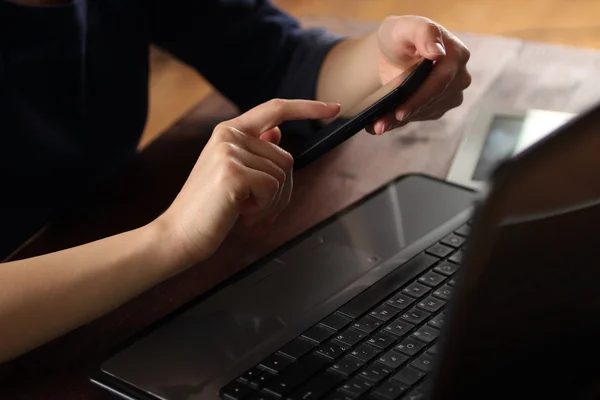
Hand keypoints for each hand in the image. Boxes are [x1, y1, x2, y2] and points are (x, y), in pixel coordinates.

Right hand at [156, 99, 339, 265]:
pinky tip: (240, 213)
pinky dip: (264, 209)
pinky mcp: (233, 173)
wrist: (178, 234)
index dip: (307, 108)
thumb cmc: (209, 208)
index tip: (334, 108)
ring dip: (271, 202)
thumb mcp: (233, 173)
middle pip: (286, 157)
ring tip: (243, 210)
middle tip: (255, 208)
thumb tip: (277, 133)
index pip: (275, 109)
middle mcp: (228, 135)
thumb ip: (255, 150)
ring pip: (282, 175)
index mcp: (227, 131)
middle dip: (280, 190)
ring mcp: (229, 152)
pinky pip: (272, 189)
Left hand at [367, 16, 471, 134]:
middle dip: (404, 114)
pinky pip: (418, 117)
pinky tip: (381, 123)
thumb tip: (437, 52)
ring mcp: (451, 94)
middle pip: (432, 101)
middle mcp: (459, 77)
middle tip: (379, 126)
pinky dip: (398, 122)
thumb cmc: (400, 35)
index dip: (420, 97)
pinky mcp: (439, 106)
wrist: (393, 51)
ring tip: (375, 126)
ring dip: (398, 121)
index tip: (400, 112)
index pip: (440, 81)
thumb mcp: (405, 27)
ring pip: (423, 113)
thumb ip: (423, 32)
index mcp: (456, 54)